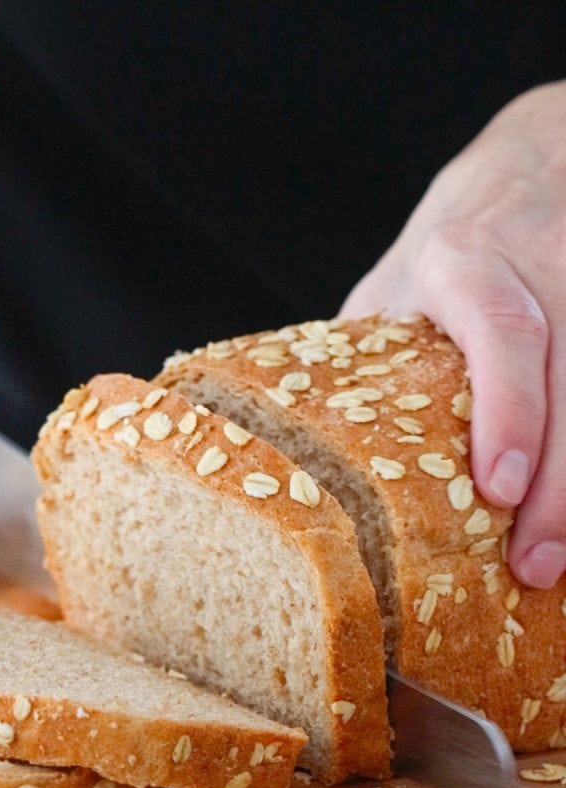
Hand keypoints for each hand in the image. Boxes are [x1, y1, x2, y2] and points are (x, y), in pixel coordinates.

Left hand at [340, 81, 565, 588]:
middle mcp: (540, 267)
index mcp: (463, 260)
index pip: (500, 332)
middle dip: (558, 484)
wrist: (537, 163)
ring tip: (555, 561)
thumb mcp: (394, 285)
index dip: (507, 410)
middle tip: (533, 564)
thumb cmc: (453, 243)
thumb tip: (307, 454)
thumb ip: (369, 356)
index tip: (499, 486)